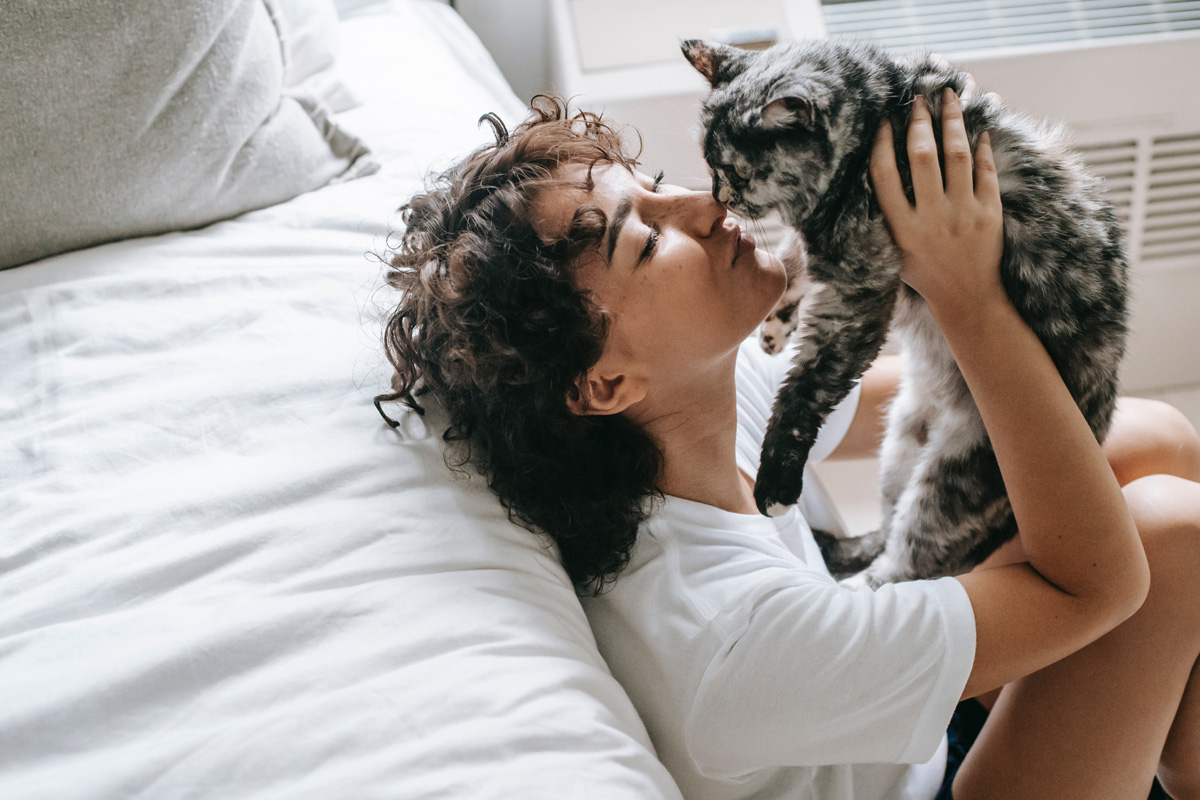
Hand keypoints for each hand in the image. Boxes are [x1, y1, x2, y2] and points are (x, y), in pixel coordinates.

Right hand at [869, 88, 1004, 319]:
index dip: (882, 143)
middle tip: (919, 98)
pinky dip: (982, 147)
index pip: (884, 175)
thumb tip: (882, 168)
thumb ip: (889, 215)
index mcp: (902, 229)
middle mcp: (931, 219)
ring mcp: (963, 214)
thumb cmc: (925, 273)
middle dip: (919, 121)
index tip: (883, 120)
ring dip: (952, 121)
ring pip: (956, 155)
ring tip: (950, 98)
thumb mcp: (895, 250)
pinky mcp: (990, 213)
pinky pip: (986, 171)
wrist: (967, 298)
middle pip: (921, 157)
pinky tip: (979, 130)